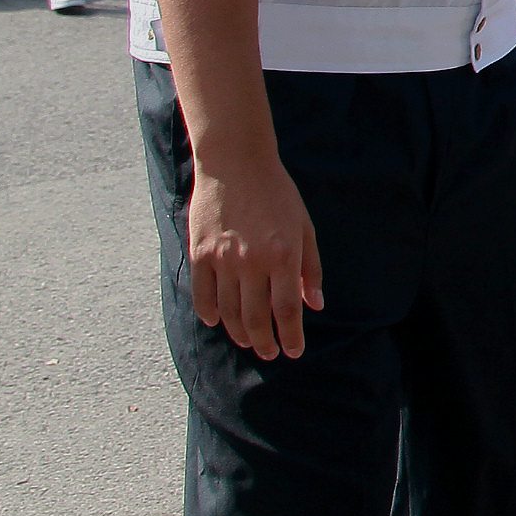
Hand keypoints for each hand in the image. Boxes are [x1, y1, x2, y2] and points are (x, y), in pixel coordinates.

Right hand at [187, 143, 323, 360]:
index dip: (290, 336)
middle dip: (264, 342)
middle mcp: (252, 261)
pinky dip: (209, 314)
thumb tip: (315, 306)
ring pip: (229, 311)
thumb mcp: (304, 227)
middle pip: (256, 318)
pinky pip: (202, 294)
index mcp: (283, 255)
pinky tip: (217, 322)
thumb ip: (310, 268)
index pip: (287, 310)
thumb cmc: (277, 194)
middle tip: (269, 353)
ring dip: (239, 333)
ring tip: (248, 341)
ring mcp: (223, 258)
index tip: (293, 352)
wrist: (236, 163)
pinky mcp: (200, 253)